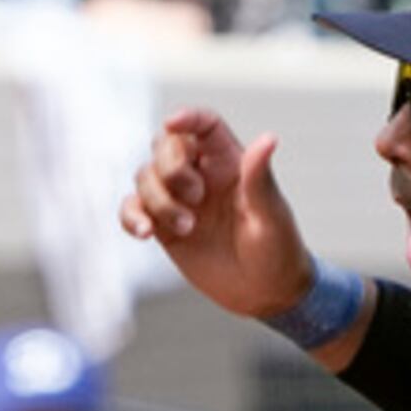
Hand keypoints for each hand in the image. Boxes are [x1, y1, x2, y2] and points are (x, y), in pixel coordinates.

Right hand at [120, 110, 312, 324]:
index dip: (186, 117)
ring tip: (188, 229)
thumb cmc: (278, 250)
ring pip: (145, 176)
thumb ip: (260, 178)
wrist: (264, 293)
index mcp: (229, 162)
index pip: (203, 125)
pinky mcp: (163, 227)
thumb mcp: (271, 216)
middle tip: (196, 200)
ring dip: (158, 200)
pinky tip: (145, 233)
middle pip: (165, 145)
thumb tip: (268, 138)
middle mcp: (201, 175)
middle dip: (171, 168)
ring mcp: (179, 200)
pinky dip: (131, 216)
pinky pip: (133, 209)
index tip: (172, 123)